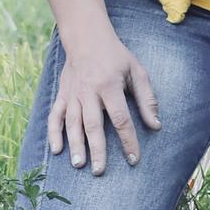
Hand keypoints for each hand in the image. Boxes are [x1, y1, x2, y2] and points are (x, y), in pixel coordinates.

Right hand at [48, 32, 160, 174]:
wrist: (87, 38)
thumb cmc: (116, 56)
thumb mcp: (137, 71)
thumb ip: (147, 98)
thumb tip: (156, 125)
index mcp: (110, 85)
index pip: (121, 118)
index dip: (128, 140)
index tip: (133, 159)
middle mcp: (89, 91)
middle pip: (93, 125)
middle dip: (97, 149)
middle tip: (100, 171)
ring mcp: (73, 94)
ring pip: (73, 123)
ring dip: (75, 145)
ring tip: (79, 165)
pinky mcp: (62, 95)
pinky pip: (55, 116)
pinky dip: (54, 133)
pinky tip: (56, 150)